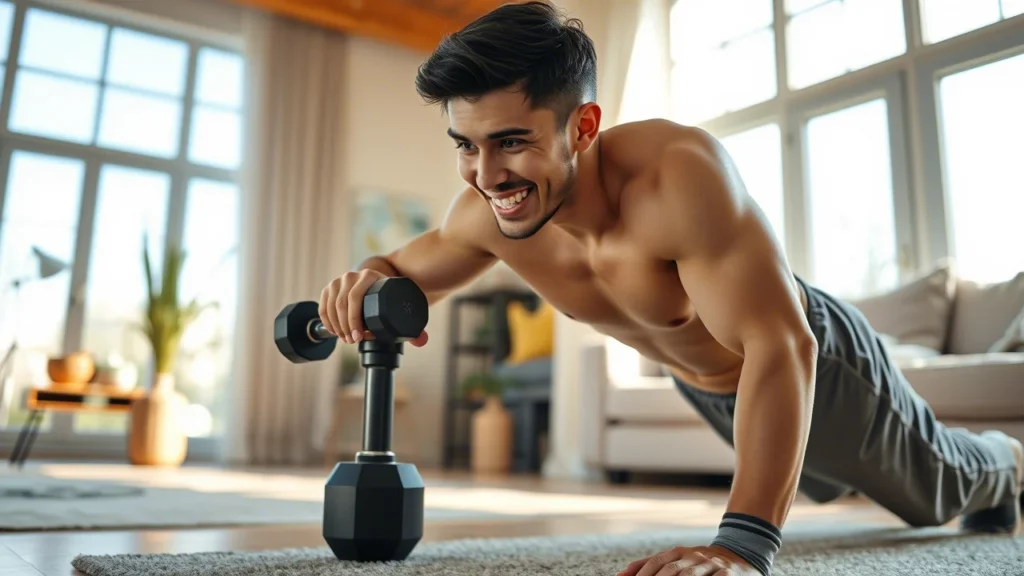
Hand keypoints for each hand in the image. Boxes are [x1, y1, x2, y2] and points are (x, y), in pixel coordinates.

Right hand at [319, 269, 428, 346]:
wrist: (380, 285)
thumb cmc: (390, 298)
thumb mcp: (399, 307)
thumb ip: (414, 326)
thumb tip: (422, 342)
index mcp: (370, 276)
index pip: (356, 297)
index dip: (355, 320)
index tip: (360, 337)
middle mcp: (352, 275)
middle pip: (342, 303)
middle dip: (345, 326)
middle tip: (352, 341)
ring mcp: (339, 281)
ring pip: (331, 306)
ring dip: (336, 326)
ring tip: (346, 339)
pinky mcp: (330, 288)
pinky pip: (323, 306)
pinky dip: (326, 321)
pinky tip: (333, 331)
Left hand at [617, 544, 757, 575]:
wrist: (740, 555)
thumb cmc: (701, 563)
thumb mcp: (677, 559)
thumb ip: (650, 565)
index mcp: (679, 552)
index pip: (656, 562)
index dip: (642, 574)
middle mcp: (694, 557)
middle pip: (671, 571)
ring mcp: (712, 565)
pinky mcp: (729, 574)